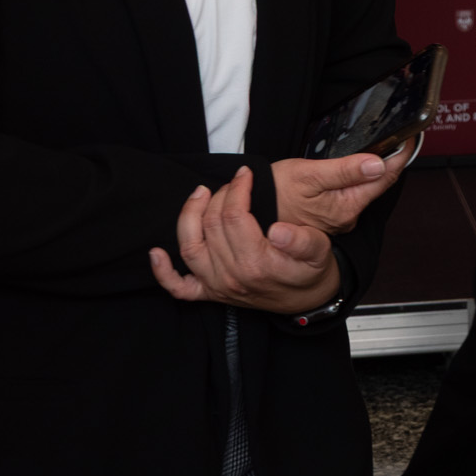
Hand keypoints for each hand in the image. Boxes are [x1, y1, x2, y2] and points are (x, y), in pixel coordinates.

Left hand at [149, 166, 339, 314]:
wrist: (309, 302)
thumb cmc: (312, 273)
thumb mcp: (320, 252)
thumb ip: (302, 241)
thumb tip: (279, 230)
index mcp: (257, 263)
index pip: (234, 216)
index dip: (238, 188)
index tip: (246, 173)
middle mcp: (232, 276)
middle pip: (211, 225)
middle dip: (219, 195)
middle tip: (233, 182)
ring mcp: (218, 286)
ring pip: (190, 247)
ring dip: (189, 216)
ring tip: (200, 194)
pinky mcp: (212, 294)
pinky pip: (178, 288)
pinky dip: (163, 272)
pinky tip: (156, 253)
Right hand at [271, 149, 406, 235]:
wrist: (254, 209)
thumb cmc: (276, 192)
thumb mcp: (310, 174)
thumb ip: (345, 170)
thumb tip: (378, 164)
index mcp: (346, 207)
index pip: (385, 178)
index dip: (401, 156)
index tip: (411, 137)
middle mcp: (347, 217)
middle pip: (377, 184)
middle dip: (390, 160)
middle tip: (399, 136)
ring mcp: (339, 218)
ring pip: (364, 188)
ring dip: (373, 169)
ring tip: (380, 146)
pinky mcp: (330, 216)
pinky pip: (351, 194)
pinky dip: (357, 177)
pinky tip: (354, 166)